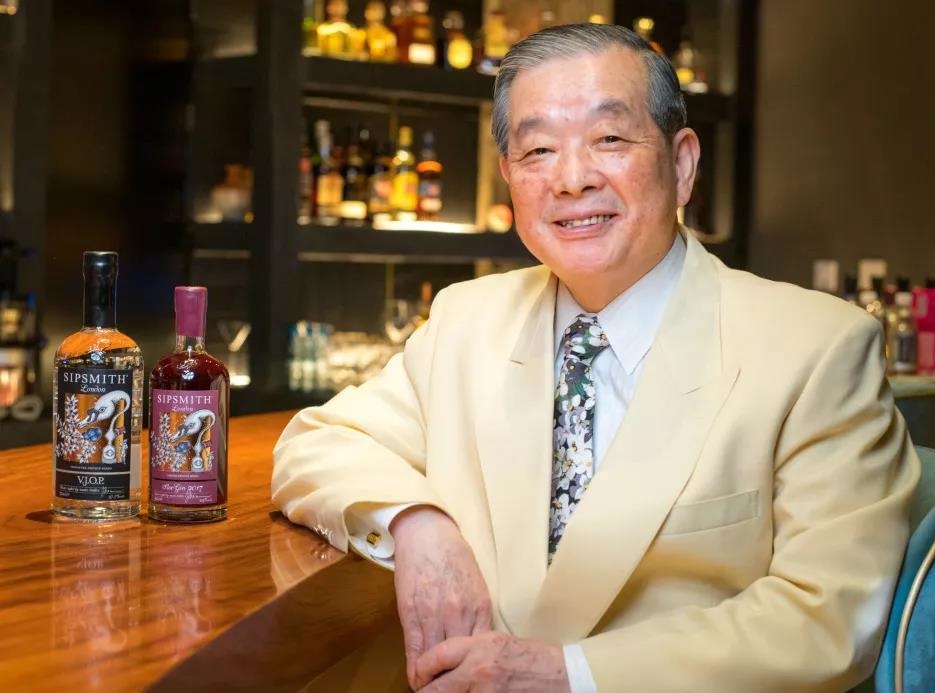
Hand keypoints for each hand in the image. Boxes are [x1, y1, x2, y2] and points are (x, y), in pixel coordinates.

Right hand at [391, 506, 492, 687]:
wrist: (427, 533)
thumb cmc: (452, 556)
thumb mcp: (475, 584)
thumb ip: (477, 613)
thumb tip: (479, 640)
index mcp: (480, 606)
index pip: (482, 651)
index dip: (476, 670)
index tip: (472, 684)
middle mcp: (460, 613)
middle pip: (461, 660)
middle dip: (456, 679)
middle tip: (452, 691)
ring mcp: (434, 614)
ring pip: (437, 659)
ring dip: (434, 679)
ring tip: (433, 690)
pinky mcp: (412, 612)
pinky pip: (415, 648)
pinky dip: (416, 668)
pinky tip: (417, 680)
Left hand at [413, 631, 568, 691]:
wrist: (564, 675)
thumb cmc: (532, 657)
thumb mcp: (497, 642)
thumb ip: (469, 651)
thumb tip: (443, 665)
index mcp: (478, 646)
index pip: (435, 657)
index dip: (422, 670)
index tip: (419, 677)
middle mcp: (479, 670)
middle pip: (436, 690)